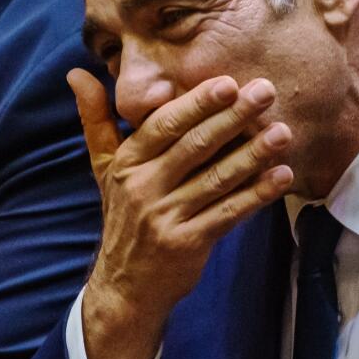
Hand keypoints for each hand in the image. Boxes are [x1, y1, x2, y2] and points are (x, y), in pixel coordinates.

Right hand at [70, 71, 294, 358]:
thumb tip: (75, 73)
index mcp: (126, 162)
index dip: (196, 104)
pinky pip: (228, 213)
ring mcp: (165, 217)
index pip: (163, 125)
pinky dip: (257, 195)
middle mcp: (143, 187)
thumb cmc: (123, 216)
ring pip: (216, 179)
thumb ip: (96, 119)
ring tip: (283, 133)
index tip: (228, 82)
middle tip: (266, 92)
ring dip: (253, 154)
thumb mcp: (103, 168)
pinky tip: (282, 177)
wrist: (125, 285)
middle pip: (194, 146)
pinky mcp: (188, 243)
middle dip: (233, 117)